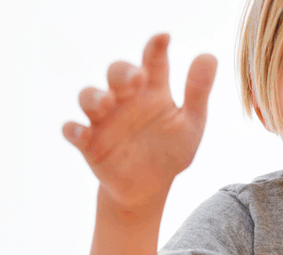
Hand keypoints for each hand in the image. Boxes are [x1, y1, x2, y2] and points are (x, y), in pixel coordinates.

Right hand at [62, 34, 216, 208]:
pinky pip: (73, 130)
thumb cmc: (171, 151)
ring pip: (89, 96)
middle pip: (117, 73)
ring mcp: (104, 119)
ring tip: (106, 104)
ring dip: (94, 97)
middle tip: (136, 78)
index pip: (153, 62)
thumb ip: (198, 92)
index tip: (164, 39)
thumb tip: (209, 55)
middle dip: (122, 72)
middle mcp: (125, 99)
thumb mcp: (191, 124)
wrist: (150, 187)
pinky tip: (81, 135)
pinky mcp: (89, 142)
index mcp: (152, 90)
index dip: (156, 47)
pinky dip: (73, 130)